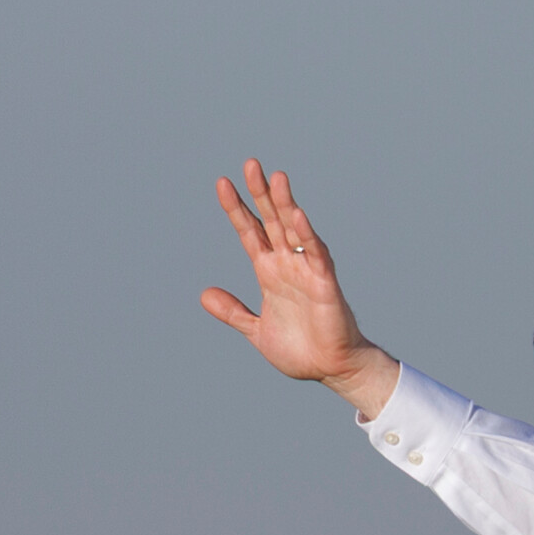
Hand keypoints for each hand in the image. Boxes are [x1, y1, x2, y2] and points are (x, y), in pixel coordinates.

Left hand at [200, 159, 399, 415]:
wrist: (328, 370)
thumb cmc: (299, 349)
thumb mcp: (255, 330)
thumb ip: (233, 312)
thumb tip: (204, 294)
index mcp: (269, 272)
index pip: (250, 232)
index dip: (237, 209)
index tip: (222, 184)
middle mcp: (288, 264)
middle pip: (271, 221)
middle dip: (261, 193)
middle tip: (250, 164)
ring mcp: (307, 270)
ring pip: (294, 229)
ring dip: (285, 204)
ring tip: (275, 178)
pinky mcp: (325, 283)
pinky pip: (316, 255)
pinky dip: (306, 236)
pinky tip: (297, 216)